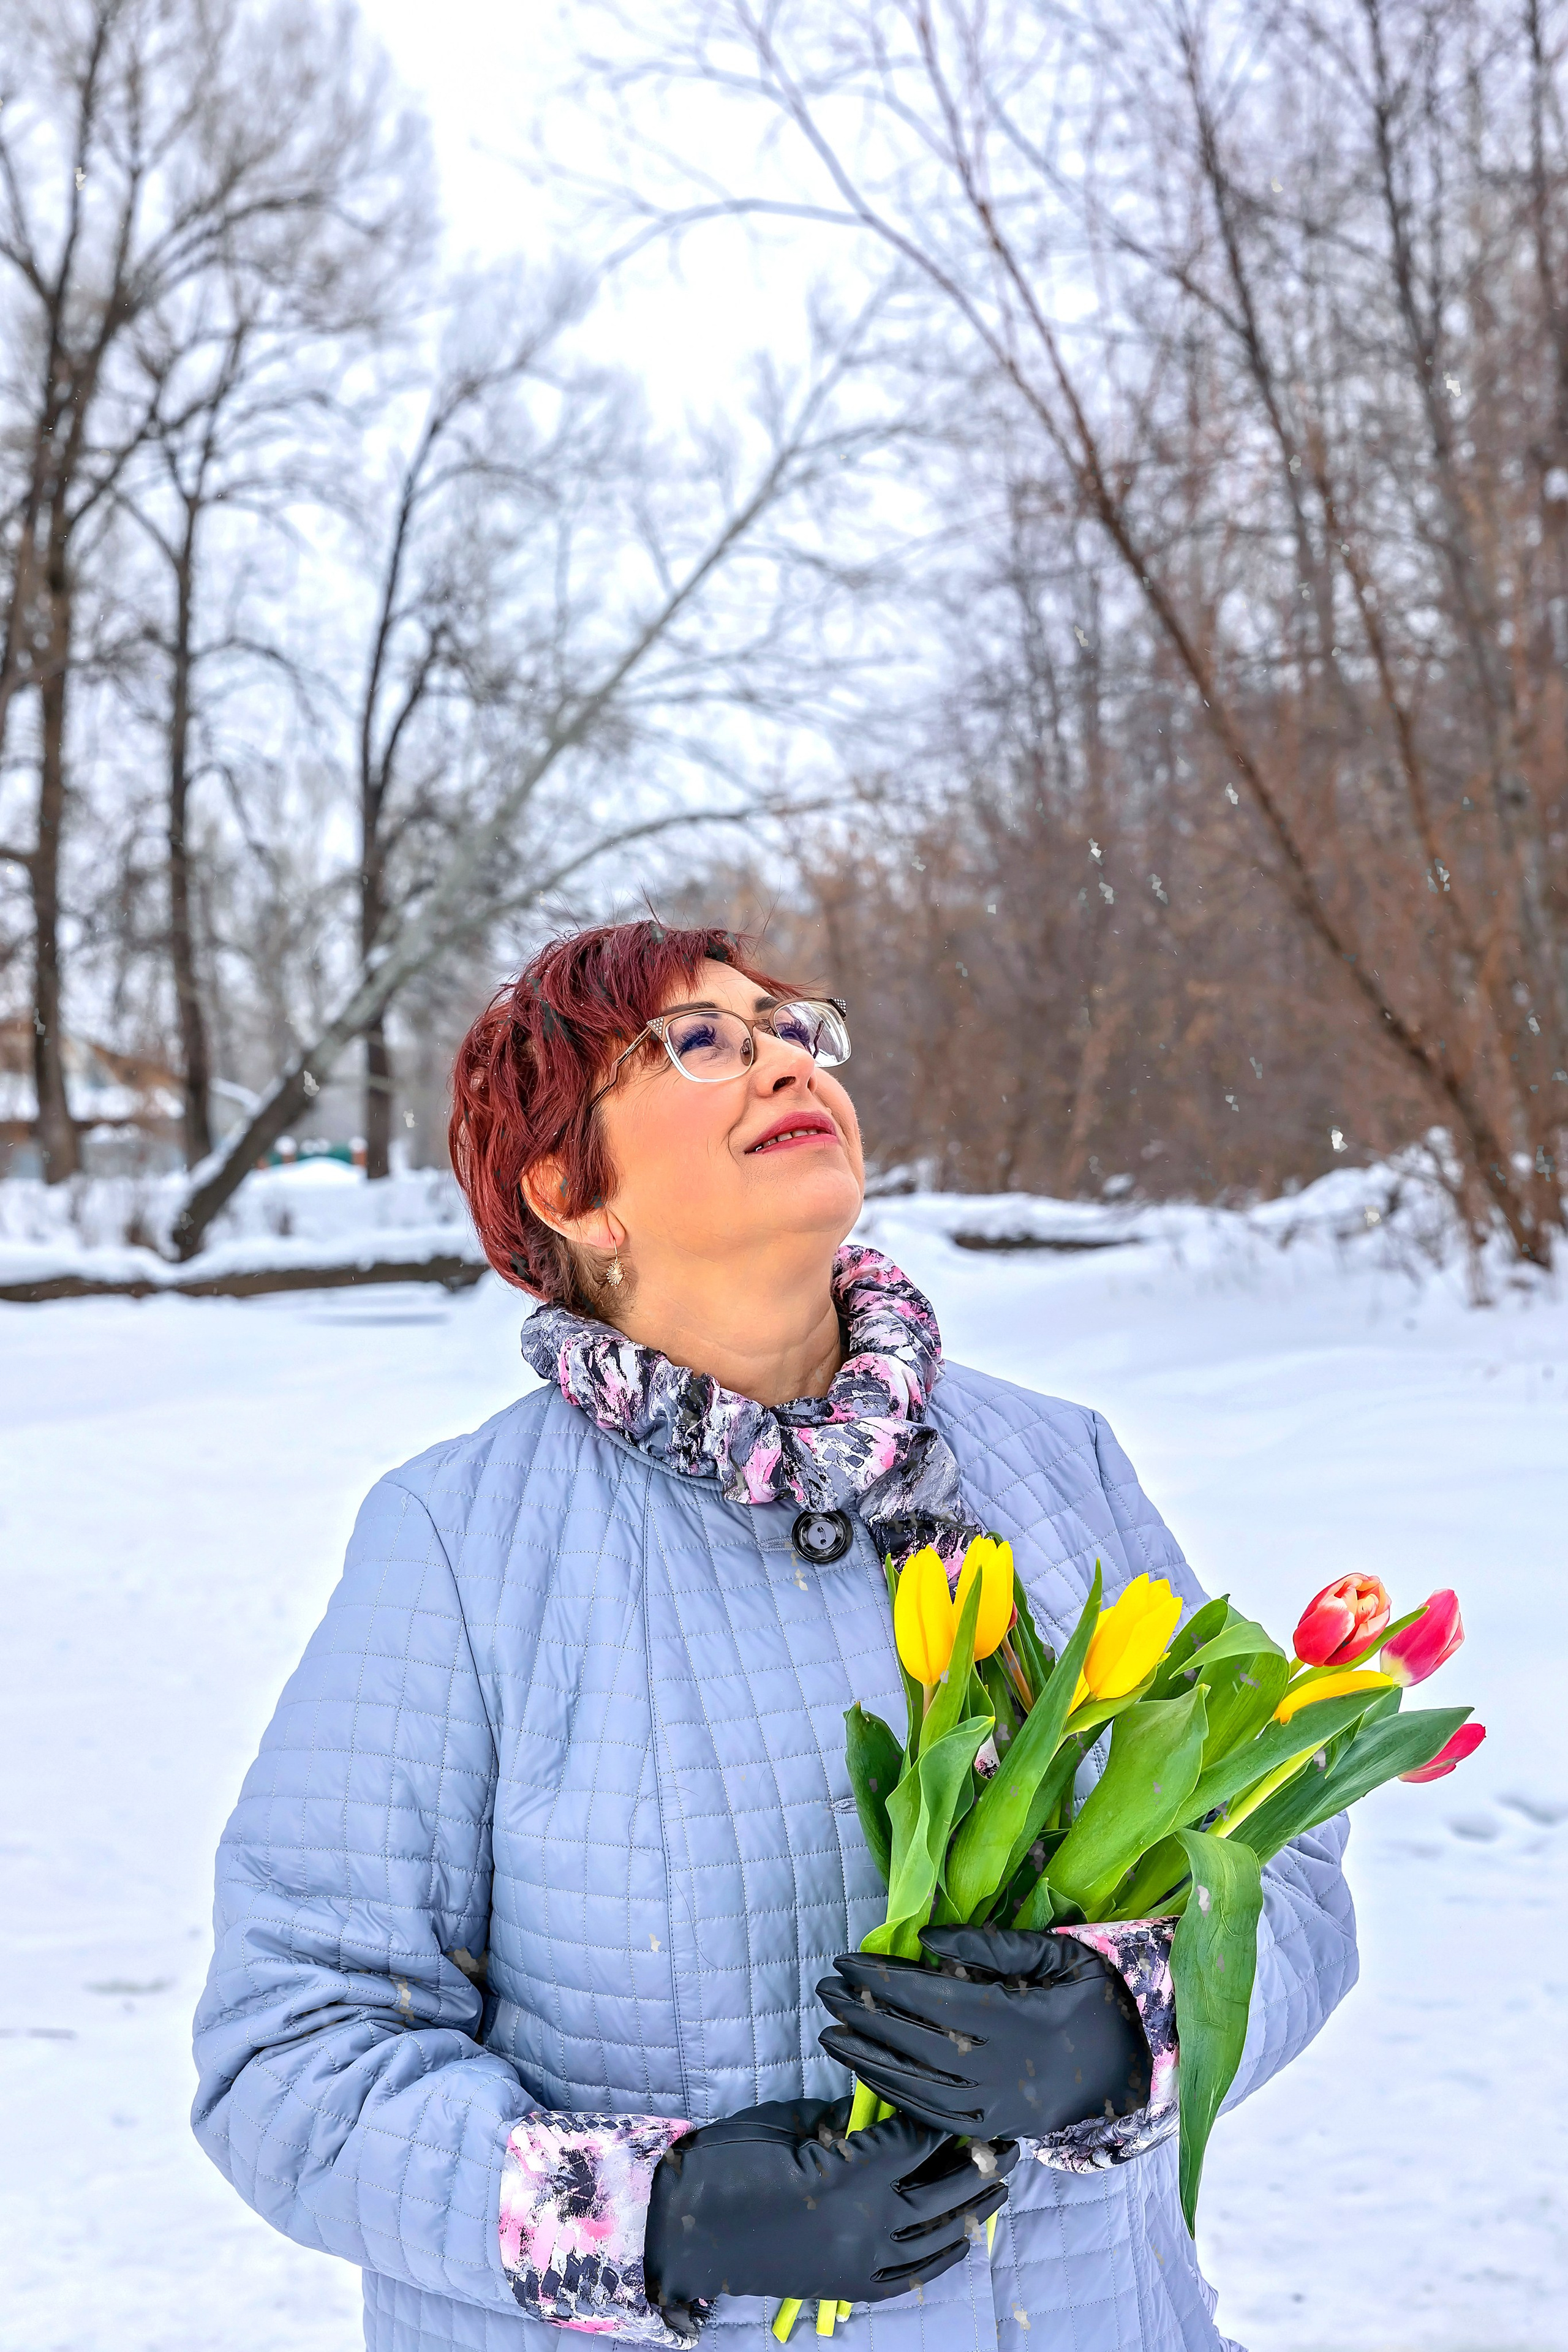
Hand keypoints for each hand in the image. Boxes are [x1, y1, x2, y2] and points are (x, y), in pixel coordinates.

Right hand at [642, 2094, 1014, 2321]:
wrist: (687, 2229)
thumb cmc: (729, 2161)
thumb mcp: (790, 2125)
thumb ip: (842, 2121)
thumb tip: (881, 2112)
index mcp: (845, 2176)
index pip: (913, 2139)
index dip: (940, 2116)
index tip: (967, 2093)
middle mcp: (862, 2224)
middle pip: (940, 2189)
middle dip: (978, 2159)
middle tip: (1009, 2136)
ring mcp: (859, 2262)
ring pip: (936, 2235)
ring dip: (973, 2206)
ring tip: (1002, 2181)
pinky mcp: (849, 2286)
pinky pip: (912, 2276)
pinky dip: (943, 2257)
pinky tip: (965, 2239)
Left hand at [816, 1925, 1151, 2138]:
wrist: (1136, 2066)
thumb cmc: (1096, 1996)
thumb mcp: (1059, 1953)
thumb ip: (994, 1945)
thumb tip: (927, 1939)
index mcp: (1015, 2017)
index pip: (931, 1996)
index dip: (883, 1978)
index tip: (845, 1959)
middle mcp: (999, 2066)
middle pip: (914, 2039)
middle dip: (863, 2013)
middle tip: (823, 1988)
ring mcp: (995, 2104)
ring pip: (915, 2084)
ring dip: (867, 2057)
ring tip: (829, 2031)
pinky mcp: (993, 2127)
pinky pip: (932, 2113)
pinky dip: (894, 2092)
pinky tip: (866, 2071)